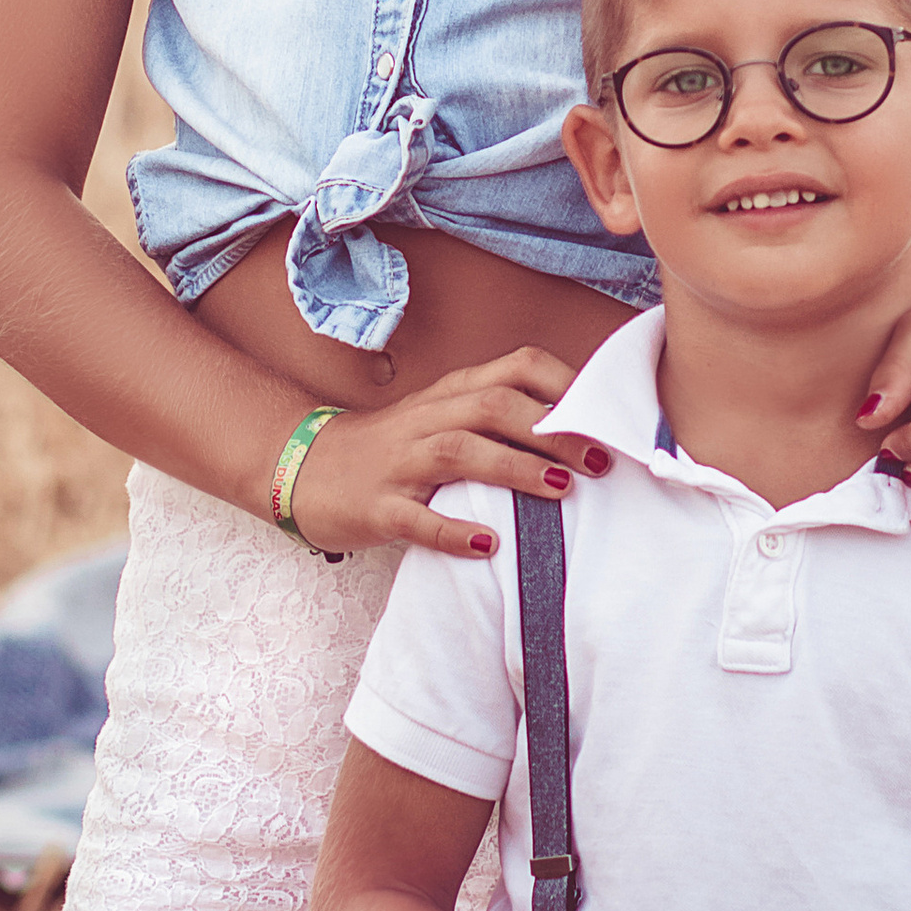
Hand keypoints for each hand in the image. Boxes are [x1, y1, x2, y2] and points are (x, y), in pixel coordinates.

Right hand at [286, 348, 604, 556]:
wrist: (305, 469)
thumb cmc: (395, 449)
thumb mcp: (444, 418)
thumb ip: (499, 418)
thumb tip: (581, 433)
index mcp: (450, 393)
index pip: (515, 366)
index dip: (564, 385)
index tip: (605, 415)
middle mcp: (427, 419)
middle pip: (493, 405)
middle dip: (551, 430)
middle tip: (598, 460)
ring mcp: (399, 463)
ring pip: (458, 452)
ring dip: (514, 468)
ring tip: (561, 490)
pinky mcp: (377, 506)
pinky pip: (415, 518)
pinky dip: (453, 531)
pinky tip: (488, 544)